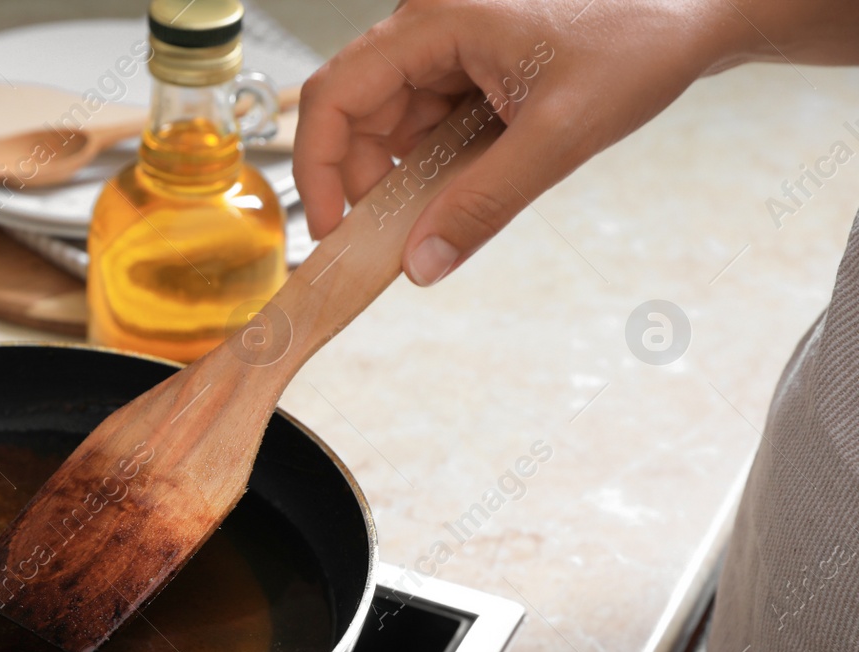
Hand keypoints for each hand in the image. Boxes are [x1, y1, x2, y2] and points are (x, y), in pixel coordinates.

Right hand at [292, 0, 858, 285]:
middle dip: (359, 179)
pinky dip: (429, 165)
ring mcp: (448, 45)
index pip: (334, 95)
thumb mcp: (560, 136)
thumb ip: (484, 204)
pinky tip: (460, 186)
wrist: (697, 12)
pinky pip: (423, 123)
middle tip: (388, 237)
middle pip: (353, 112)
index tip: (331, 228)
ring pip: (386, 123)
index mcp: (436, 21)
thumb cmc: (640, 41)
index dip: (317, 167)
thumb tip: (422, 264)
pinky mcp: (468, 66)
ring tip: (434, 213)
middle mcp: (429, 26)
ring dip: (398, 176)